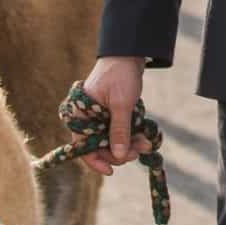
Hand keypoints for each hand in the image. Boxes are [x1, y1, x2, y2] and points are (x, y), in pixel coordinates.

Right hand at [79, 55, 151, 174]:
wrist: (129, 54)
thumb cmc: (120, 75)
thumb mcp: (121, 104)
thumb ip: (119, 130)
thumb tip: (118, 156)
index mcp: (79, 116)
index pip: (82, 147)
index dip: (96, 161)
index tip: (111, 171)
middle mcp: (86, 119)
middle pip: (99, 146)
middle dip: (119, 151)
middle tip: (138, 151)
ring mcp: (98, 117)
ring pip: (112, 140)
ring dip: (128, 145)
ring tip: (146, 143)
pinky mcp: (110, 115)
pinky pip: (119, 132)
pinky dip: (130, 136)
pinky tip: (143, 137)